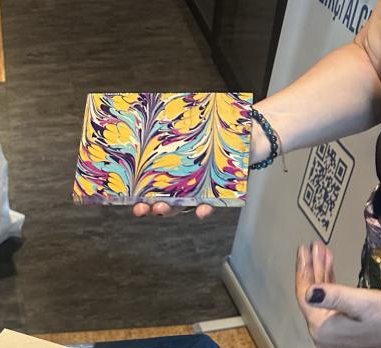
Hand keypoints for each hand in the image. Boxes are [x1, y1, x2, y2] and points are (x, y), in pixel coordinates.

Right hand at [132, 109, 271, 219]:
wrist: (252, 132)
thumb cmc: (220, 127)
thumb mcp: (197, 120)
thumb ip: (179, 120)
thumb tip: (151, 102)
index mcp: (174, 167)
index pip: (152, 183)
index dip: (139, 192)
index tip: (127, 197)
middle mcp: (184, 181)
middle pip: (162, 198)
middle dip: (149, 205)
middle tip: (140, 208)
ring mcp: (201, 188)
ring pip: (181, 205)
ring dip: (170, 209)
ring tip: (161, 209)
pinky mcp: (220, 192)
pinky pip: (210, 204)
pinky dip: (205, 209)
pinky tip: (200, 212)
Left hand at [295, 242, 380, 347]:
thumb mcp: (363, 302)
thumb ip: (335, 296)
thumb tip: (309, 292)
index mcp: (322, 328)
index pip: (305, 295)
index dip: (303, 270)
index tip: (303, 249)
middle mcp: (321, 333)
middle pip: (310, 295)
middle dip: (312, 269)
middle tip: (313, 245)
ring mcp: (331, 332)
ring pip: (320, 297)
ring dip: (321, 273)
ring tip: (322, 250)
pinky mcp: (341, 328)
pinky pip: (329, 302)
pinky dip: (330, 283)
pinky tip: (331, 267)